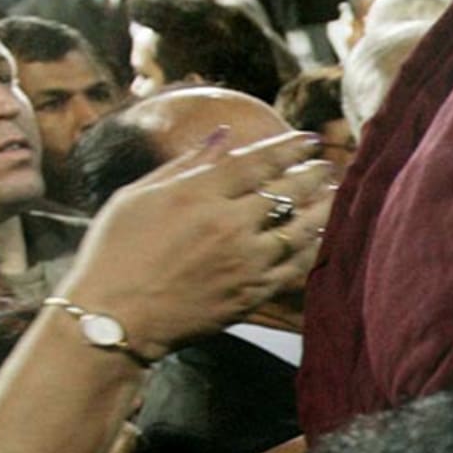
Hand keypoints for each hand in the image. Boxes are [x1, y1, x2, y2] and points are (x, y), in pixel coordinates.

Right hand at [57, 129, 331, 361]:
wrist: (115, 318)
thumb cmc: (115, 252)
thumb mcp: (139, 196)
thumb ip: (187, 164)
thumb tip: (225, 135)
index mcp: (198, 194)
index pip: (258, 162)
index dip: (290, 147)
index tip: (310, 139)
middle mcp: (228, 224)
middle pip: (287, 192)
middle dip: (314, 174)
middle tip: (329, 165)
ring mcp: (245, 261)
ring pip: (301, 229)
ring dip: (323, 209)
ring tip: (336, 195)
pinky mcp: (252, 293)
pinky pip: (295, 267)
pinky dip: (313, 248)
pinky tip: (322, 236)